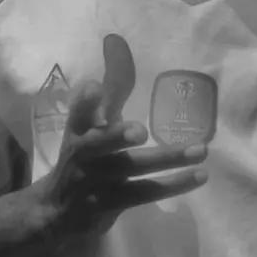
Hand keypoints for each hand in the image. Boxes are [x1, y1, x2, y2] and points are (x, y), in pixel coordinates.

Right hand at [47, 35, 207, 235]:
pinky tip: (200, 175)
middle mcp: (82, 156)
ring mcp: (95, 184)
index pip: (77, 114)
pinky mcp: (111, 205)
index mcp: (77, 132)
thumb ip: (109, 89)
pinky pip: (145, 193)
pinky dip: (174, 184)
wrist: (55, 213)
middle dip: (117, 137)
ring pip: (131, 170)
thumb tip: (116, 42)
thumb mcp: (91, 123)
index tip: (94, 87)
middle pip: (97, 145)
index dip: (84, 102)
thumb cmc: (83, 158)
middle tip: (140, 130)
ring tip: (201, 150)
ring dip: (166, 160)